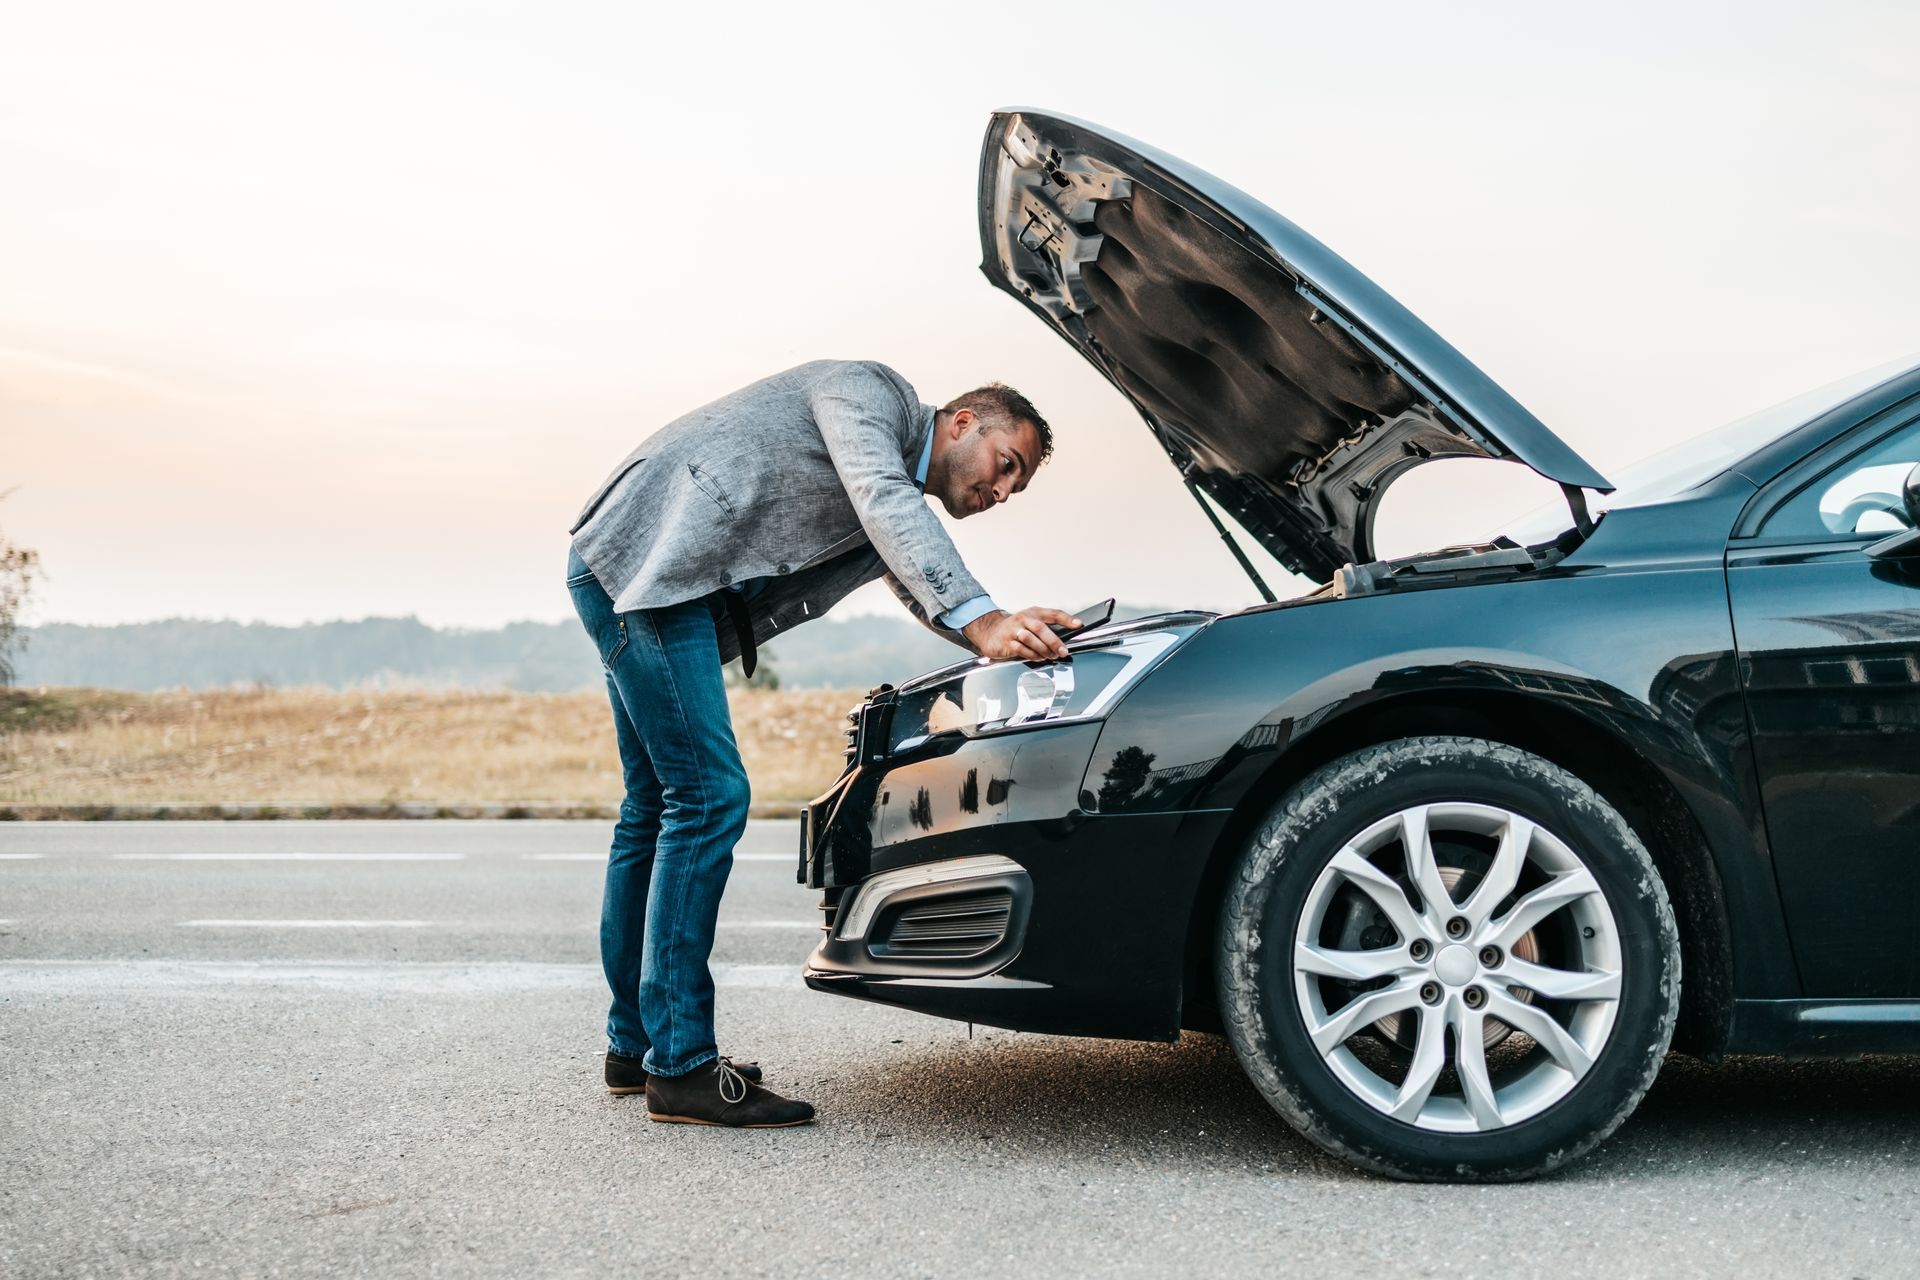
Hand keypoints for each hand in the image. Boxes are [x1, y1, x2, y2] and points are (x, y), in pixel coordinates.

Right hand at [961, 607, 1081, 661]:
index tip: (1079, 624)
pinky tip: (1038, 658)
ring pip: (1031, 639)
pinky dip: (1033, 655)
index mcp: (1033, 613)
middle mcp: (1024, 619)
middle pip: (1041, 628)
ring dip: (1043, 650)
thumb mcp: (1031, 623)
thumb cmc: (1015, 629)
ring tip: (1051, 656)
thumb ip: (1047, 629)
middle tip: (1063, 651)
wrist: (991, 632)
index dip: (1067, 619)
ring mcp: (1014, 630)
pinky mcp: (1007, 642)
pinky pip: (1022, 650)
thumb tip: (1065, 640)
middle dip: (1054, 641)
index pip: (1053, 613)